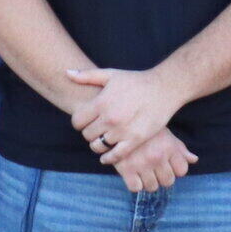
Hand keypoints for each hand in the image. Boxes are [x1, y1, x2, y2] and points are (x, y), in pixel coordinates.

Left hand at [66, 66, 185, 166]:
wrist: (163, 89)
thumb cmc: (136, 80)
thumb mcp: (110, 74)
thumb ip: (87, 76)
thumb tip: (66, 73)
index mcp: (101, 102)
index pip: (77, 121)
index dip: (79, 121)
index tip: (85, 121)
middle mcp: (110, 118)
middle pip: (87, 134)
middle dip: (89, 132)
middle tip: (96, 129)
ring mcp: (122, 131)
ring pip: (99, 146)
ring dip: (99, 144)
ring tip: (103, 139)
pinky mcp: (135, 140)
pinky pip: (115, 156)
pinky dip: (108, 158)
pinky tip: (107, 156)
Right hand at [112, 130, 196, 192]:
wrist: (118, 119)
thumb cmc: (144, 128)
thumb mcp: (165, 134)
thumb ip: (179, 148)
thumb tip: (194, 160)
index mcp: (169, 147)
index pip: (182, 171)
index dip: (175, 169)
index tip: (166, 164)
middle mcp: (157, 156)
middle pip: (168, 181)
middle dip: (161, 177)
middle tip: (153, 168)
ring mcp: (142, 164)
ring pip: (152, 187)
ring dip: (147, 181)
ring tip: (141, 171)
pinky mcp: (126, 169)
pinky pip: (135, 188)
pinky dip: (134, 183)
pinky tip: (131, 173)